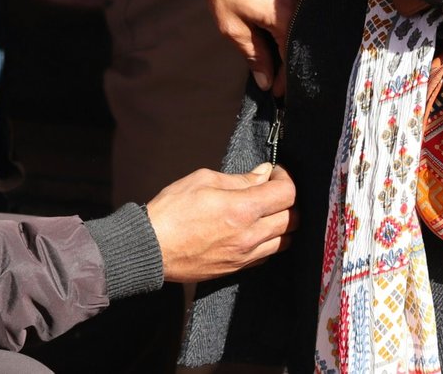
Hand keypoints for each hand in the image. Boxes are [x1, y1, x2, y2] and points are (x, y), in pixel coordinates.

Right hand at [145, 163, 295, 282]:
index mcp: (242, 209)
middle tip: (272, 190)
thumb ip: (239, 179)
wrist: (150, 248)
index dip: (286, 179)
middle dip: (287, 201)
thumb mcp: (203, 180)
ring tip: (266, 211)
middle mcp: (249, 236)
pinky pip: (267, 255)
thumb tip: (263, 174)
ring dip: (282, 224)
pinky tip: (255, 230)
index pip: (287, 194)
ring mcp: (244, 256)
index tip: (275, 174)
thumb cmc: (172, 211)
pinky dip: (269, 241)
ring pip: (284, 241)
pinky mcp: (236, 269)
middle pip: (292, 219)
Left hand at [199, 0, 311, 94]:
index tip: (277, 92)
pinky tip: (294, 28)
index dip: (286, 79)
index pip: (294, 58)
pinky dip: (306, 20)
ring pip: (313, 24)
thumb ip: (254, 55)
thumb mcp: (232, 25)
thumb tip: (266, 82)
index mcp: (287, 16)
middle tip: (281, 77)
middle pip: (308, 42)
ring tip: (285, 54)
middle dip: (295, 63)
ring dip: (302, 41)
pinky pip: (314, 3)